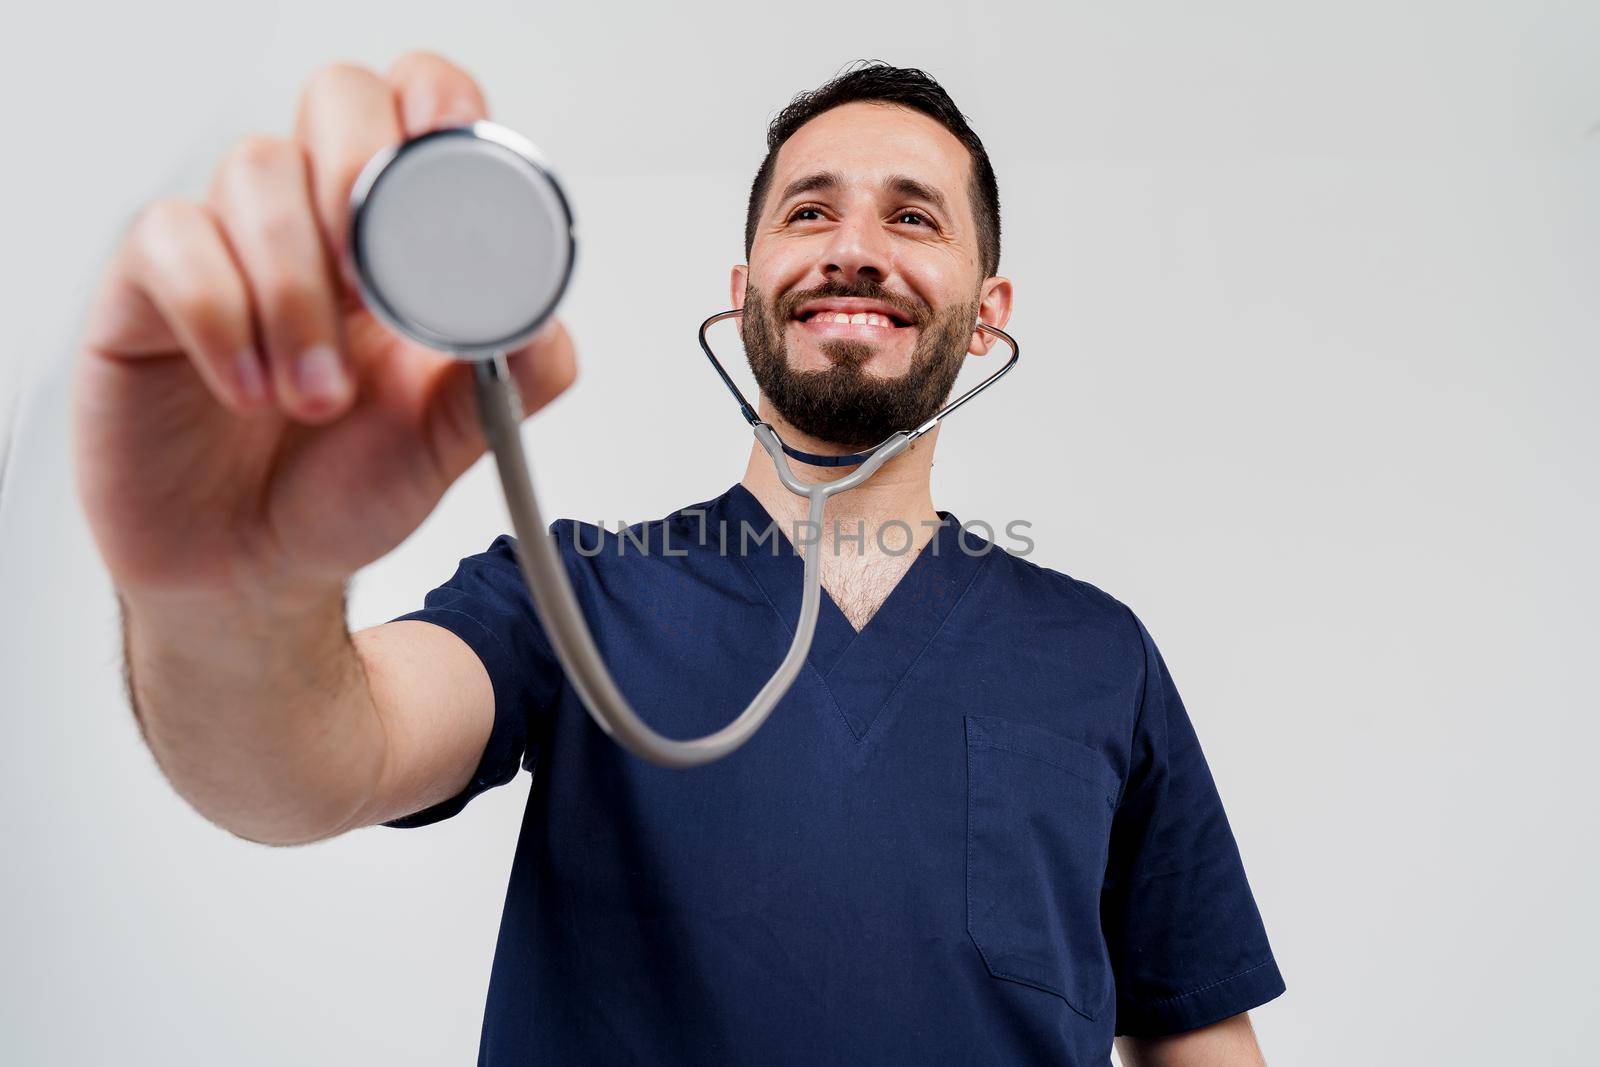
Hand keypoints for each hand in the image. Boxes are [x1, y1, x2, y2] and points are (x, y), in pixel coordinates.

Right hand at [73, 52, 575, 605]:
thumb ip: (511, 379)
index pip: (421, 109)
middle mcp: (318, 223)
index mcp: (405, 242)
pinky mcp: (148, 286)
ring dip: (301, 294)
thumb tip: (547, 322)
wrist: (253, 571)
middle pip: (339, 99)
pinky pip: (174, 241)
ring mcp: (230, 244)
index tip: (453, 156)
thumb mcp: (453, 443)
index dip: (439, 106)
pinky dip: (223, 319)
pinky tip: (249, 392)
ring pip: (259, 172)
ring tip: (317, 398)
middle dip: (365, 182)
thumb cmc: (345, 487)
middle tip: (375, 291)